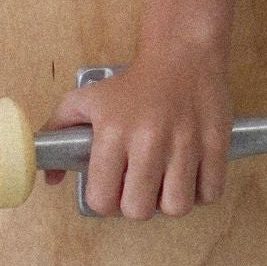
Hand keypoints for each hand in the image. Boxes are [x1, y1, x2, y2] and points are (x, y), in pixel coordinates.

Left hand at [41, 56, 232, 217]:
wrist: (181, 54)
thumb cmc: (133, 83)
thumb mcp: (85, 99)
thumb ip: (57, 133)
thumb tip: (51, 177)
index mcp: (113, 133)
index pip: (103, 199)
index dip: (106, 202)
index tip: (113, 190)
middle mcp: (149, 141)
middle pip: (139, 210)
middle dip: (137, 206)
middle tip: (140, 189)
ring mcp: (185, 143)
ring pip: (177, 207)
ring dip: (170, 203)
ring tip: (166, 185)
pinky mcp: (215, 143)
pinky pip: (210, 192)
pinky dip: (201, 192)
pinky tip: (190, 176)